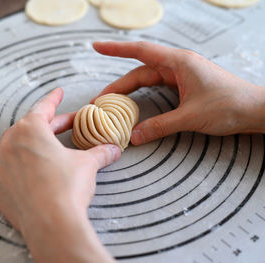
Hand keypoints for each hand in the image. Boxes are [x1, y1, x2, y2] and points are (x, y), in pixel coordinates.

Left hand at [0, 88, 117, 262]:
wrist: (52, 222)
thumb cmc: (67, 188)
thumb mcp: (87, 165)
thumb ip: (100, 153)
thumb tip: (114, 149)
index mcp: (33, 130)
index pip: (44, 108)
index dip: (54, 99)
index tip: (58, 92)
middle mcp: (12, 141)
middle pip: (32, 125)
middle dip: (51, 123)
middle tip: (68, 124)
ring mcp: (0, 161)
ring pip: (10, 141)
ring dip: (24, 137)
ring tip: (37, 136)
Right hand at [93, 41, 264, 144]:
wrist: (255, 110)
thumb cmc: (230, 105)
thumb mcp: (190, 117)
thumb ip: (160, 126)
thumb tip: (134, 136)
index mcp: (178, 62)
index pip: (140, 51)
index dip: (116, 49)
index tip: (97, 46)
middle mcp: (177, 65)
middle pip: (140, 71)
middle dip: (118, 84)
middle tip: (100, 99)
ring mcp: (181, 75)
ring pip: (147, 80)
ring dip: (129, 91)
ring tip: (112, 103)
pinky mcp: (185, 86)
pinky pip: (157, 87)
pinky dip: (143, 95)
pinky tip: (135, 104)